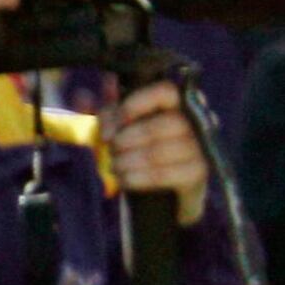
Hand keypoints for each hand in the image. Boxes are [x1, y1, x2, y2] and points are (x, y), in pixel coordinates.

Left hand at [104, 78, 210, 226]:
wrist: (165, 193)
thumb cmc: (143, 150)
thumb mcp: (122, 128)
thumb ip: (105, 114)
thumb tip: (82, 96)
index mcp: (180, 102)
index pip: (166, 91)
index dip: (137, 104)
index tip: (114, 122)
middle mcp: (197, 122)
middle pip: (166, 123)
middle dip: (130, 138)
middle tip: (112, 149)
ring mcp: (201, 149)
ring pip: (161, 150)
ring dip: (129, 160)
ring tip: (115, 166)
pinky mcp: (198, 174)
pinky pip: (164, 174)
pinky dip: (137, 178)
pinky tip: (124, 180)